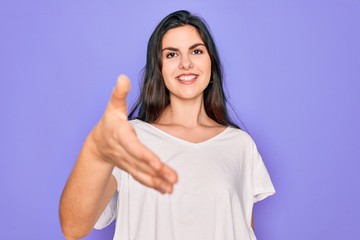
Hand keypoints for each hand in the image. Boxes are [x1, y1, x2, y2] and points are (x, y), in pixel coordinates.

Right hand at [88, 75, 177, 193]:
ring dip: (157, 182)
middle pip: (142, 164)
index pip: (134, 148)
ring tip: (172, 188)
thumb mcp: (112, 106)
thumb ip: (119, 93)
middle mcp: (124, 152)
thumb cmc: (109, 122)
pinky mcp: (131, 168)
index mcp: (121, 136)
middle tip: (173, 179)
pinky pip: (142, 178)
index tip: (157, 164)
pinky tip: (166, 190)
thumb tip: (123, 77)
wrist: (97, 144)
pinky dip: (154, 185)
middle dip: (157, 173)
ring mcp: (128, 162)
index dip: (145, 156)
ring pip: (142, 174)